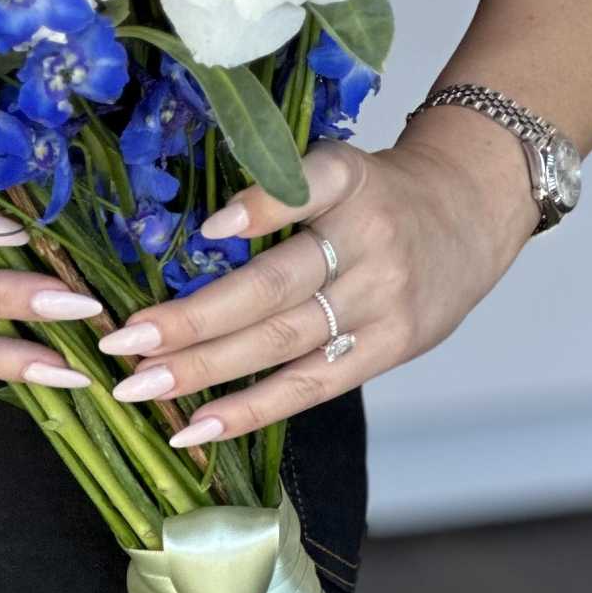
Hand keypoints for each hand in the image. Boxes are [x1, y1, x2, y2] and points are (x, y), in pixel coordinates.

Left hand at [93, 129, 540, 447]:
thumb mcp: (337, 165)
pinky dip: (250, 409)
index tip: (208, 229)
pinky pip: (311, 386)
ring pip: (282, 342)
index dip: (261, 208)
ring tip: (140, 387)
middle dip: (192, 319)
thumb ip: (278, 191)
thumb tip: (190, 236)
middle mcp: (369, 240)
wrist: (467, 216)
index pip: (308, 186)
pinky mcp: (387, 348)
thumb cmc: (376, 192)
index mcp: (350, 179)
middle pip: (275, 286)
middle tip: (124, 340)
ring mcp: (380, 301)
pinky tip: (197, 427)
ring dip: (204, 369)